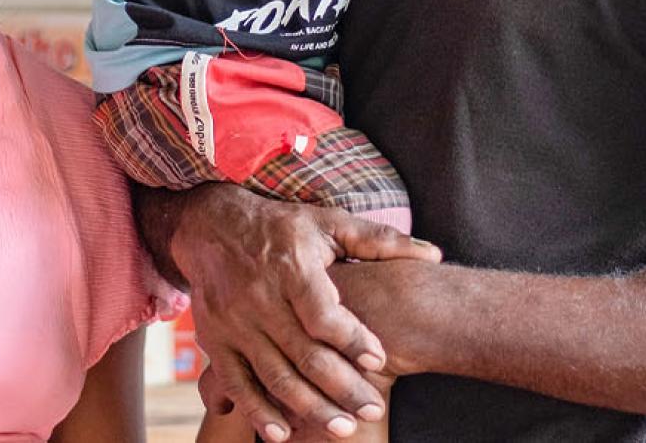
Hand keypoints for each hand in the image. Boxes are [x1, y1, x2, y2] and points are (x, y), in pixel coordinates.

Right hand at [170, 185, 440, 441]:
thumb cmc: (281, 227)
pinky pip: (236, 382)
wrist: (212, 225)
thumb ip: (379, 241)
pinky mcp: (215, 338)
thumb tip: (432, 255)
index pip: (322, 312)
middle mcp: (260, 296)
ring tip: (342, 428)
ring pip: (274, 374)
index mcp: (291, 266)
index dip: (352, 339)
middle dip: (341, 387)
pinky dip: (257, 410)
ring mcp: (235, 321)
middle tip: (372, 409)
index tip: (379, 360)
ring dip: (309, 406)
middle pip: (303, 352)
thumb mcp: (328, 223)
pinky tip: (281, 433)